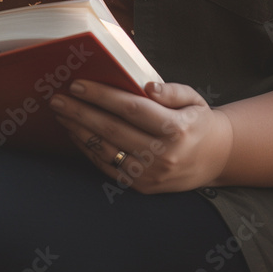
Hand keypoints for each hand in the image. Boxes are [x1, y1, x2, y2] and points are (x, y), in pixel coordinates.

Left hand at [49, 80, 232, 192]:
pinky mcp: (141, 187)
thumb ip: (171, 90)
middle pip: (112, 130)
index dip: (102, 96)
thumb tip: (147, 86)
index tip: (77, 85)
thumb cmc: (197, 121)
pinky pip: (108, 166)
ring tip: (61, 114)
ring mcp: (150, 174)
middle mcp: (162, 154)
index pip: (131, 109)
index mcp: (176, 129)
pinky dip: (89, 149)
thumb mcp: (193, 98)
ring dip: (79, 131)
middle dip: (81, 112)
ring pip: (106, 150)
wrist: (215, 158)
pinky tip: (75, 133)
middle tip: (57, 99)